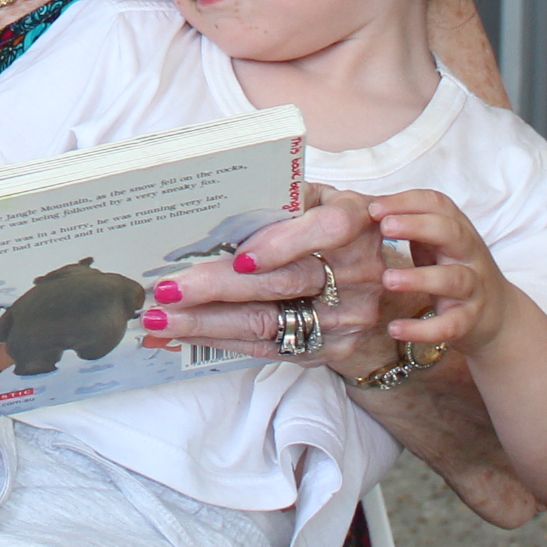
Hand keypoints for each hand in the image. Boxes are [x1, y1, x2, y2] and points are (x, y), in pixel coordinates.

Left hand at [132, 185, 388, 371]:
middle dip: (217, 287)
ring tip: (160, 317)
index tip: (239, 256)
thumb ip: (285, 199)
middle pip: (282, 283)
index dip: (281, 243)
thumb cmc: (335, 232)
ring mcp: (347, 316)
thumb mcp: (322, 202)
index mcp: (357, 221)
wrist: (387, 293)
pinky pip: (268, 347)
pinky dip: (220, 339)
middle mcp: (358, 272)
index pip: (325, 230)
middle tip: (166, 289)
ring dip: (207, 321)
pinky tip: (184, 332)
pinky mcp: (331, 348)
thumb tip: (217, 201)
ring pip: (268, 321)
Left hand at [373, 188, 520, 355]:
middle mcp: (469, 255)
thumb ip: (409, 225)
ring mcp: (473, 288)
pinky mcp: (470, 321)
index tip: (374, 208)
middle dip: (418, 226)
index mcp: (457, 230)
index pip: (437, 204)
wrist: (499, 316)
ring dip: (419, 278)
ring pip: (453, 279)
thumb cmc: (453, 270)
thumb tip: (360, 208)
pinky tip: (396, 328)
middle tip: (385, 228)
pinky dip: (423, 329)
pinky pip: (450, 325)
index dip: (407, 202)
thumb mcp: (436, 243)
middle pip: (451, 233)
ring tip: (387, 279)